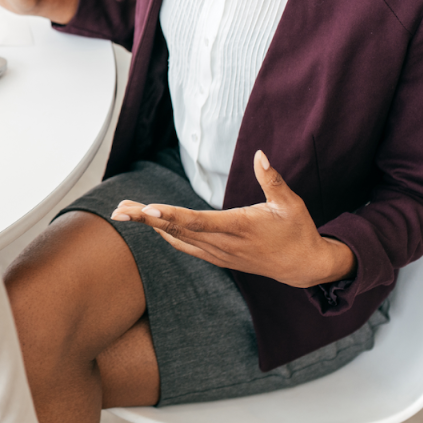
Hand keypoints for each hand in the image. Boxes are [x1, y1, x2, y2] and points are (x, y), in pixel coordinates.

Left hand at [110, 151, 355, 288]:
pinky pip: (186, 245)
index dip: (171, 216)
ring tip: (123, 212)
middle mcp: (224, 244)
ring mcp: (219, 254)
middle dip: (146, 219)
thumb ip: (272, 180)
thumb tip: (260, 155)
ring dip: (150, 226)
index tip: (147, 210)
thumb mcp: (290, 203)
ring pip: (177, 238)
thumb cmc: (297, 230)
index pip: (198, 221)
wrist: (303, 267)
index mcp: (240, 227)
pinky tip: (150, 224)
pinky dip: (166, 234)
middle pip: (178, 230)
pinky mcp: (218, 258)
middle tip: (119, 210)